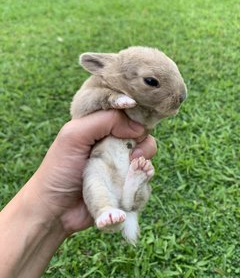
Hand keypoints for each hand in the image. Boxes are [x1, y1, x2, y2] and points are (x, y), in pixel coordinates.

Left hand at [30, 110, 156, 235]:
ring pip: (146, 154)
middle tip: (132, 154)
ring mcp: (119, 162)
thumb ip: (105, 121)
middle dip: (142, 142)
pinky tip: (128, 185)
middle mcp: (111, 141)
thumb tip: (139, 128)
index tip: (135, 129)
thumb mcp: (75, 135)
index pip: (125, 112)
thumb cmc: (59, 169)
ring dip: (142, 162)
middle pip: (141, 133)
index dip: (135, 117)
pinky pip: (145, 176)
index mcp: (98, 125)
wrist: (56, 210)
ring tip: (129, 170)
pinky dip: (142, 179)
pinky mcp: (125, 182)